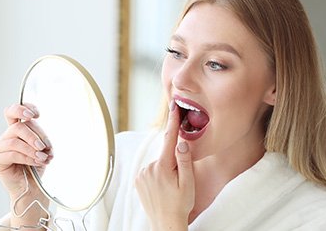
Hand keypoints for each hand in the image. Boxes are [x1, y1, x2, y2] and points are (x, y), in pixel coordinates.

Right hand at [0, 104, 52, 225]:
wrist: (34, 187)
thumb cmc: (38, 166)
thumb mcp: (43, 148)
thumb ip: (41, 137)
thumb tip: (43, 134)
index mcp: (17, 130)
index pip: (13, 112)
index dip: (23, 109)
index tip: (37, 115)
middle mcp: (6, 137)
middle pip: (18, 127)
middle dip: (35, 136)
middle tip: (45, 147)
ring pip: (15, 141)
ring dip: (32, 148)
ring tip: (43, 156)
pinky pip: (12, 154)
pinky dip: (27, 157)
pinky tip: (37, 161)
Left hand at [135, 102, 194, 230]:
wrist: (165, 223)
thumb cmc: (180, 204)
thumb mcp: (188, 183)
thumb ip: (185, 160)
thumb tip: (180, 141)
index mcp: (163, 167)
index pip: (169, 139)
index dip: (172, 121)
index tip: (174, 106)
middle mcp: (149, 168)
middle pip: (165, 154)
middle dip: (174, 160)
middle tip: (180, 179)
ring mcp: (141, 174)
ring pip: (158, 162)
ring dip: (166, 168)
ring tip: (171, 187)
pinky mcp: (137, 180)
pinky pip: (151, 170)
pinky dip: (158, 173)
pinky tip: (163, 187)